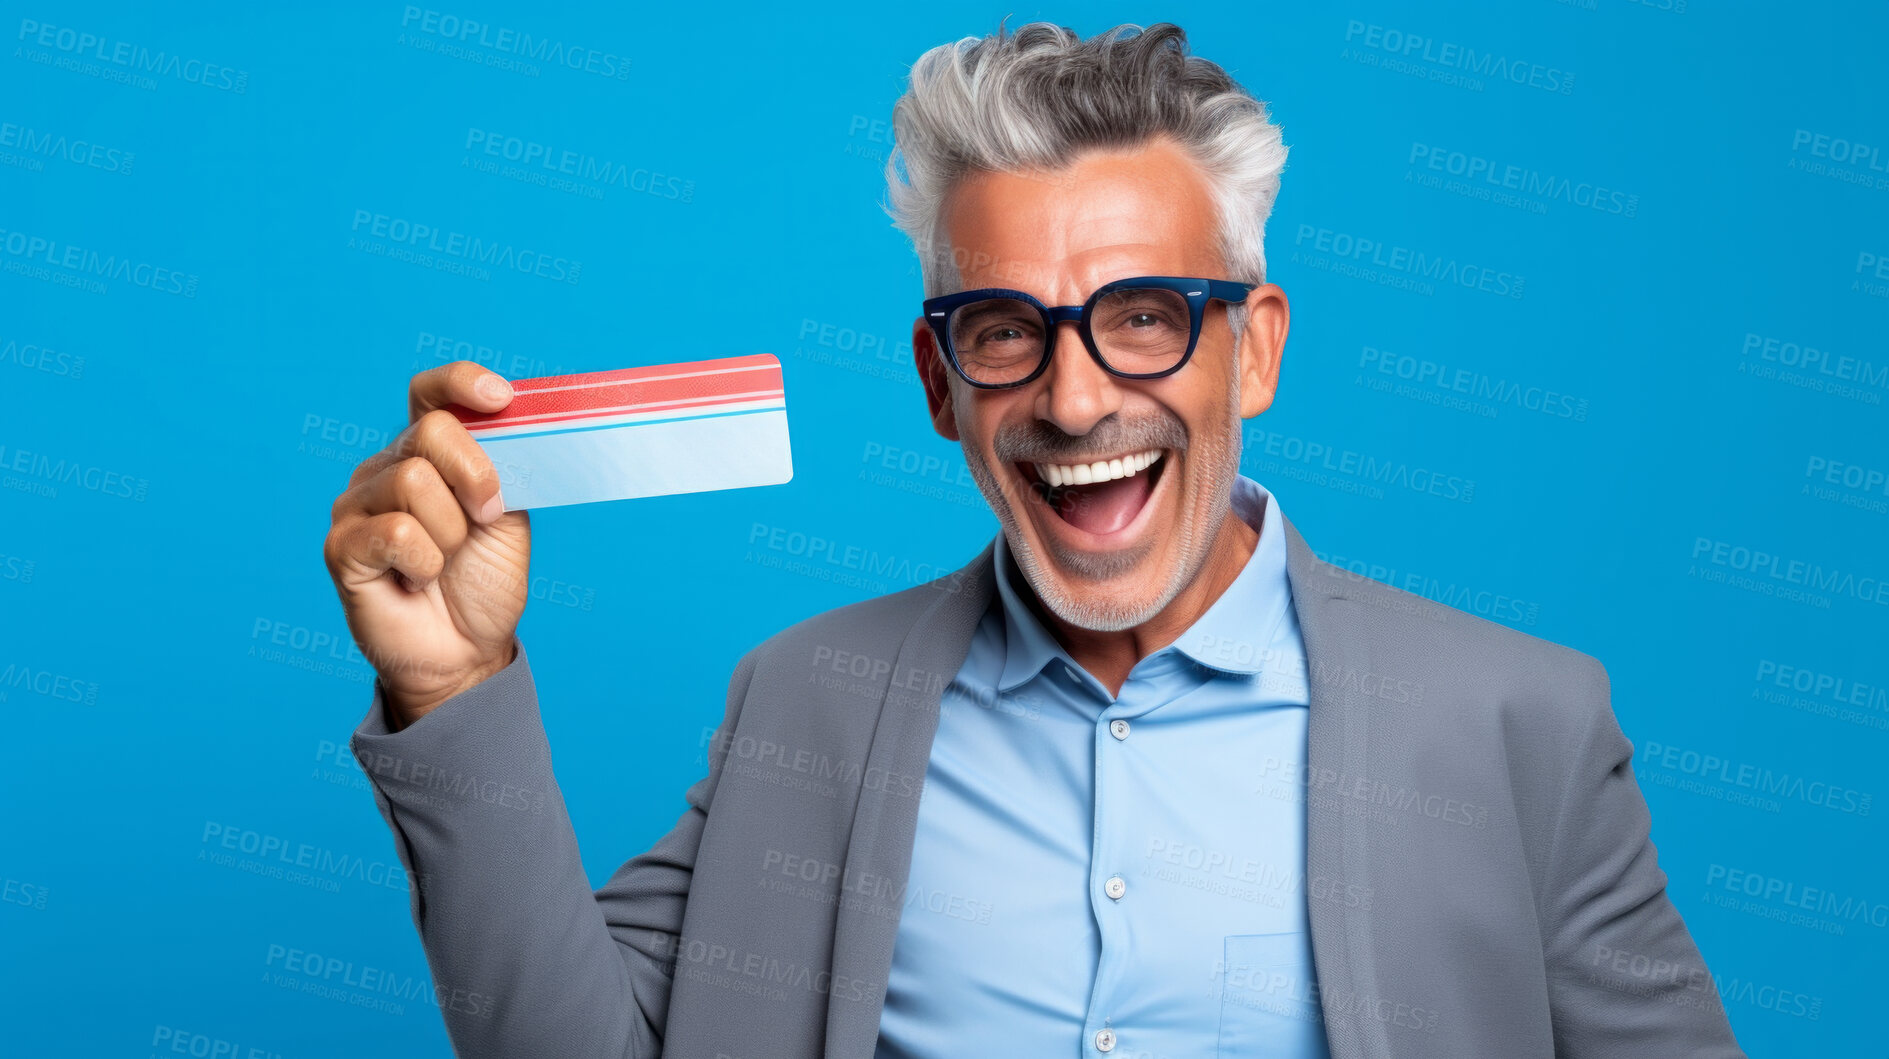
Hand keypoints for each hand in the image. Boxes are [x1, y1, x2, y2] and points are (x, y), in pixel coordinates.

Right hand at [323, 361, 529, 727]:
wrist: (468, 650)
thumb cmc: (483, 581)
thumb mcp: (509, 515)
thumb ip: (505, 467)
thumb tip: (517, 420)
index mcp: (426, 454)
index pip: (431, 394)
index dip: (462, 382)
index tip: (502, 398)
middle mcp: (385, 469)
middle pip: (431, 431)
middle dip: (476, 476)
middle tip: (487, 517)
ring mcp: (356, 505)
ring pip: (414, 482)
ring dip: (451, 531)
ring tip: (445, 561)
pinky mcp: (341, 547)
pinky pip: (396, 531)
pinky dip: (425, 561)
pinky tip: (417, 580)